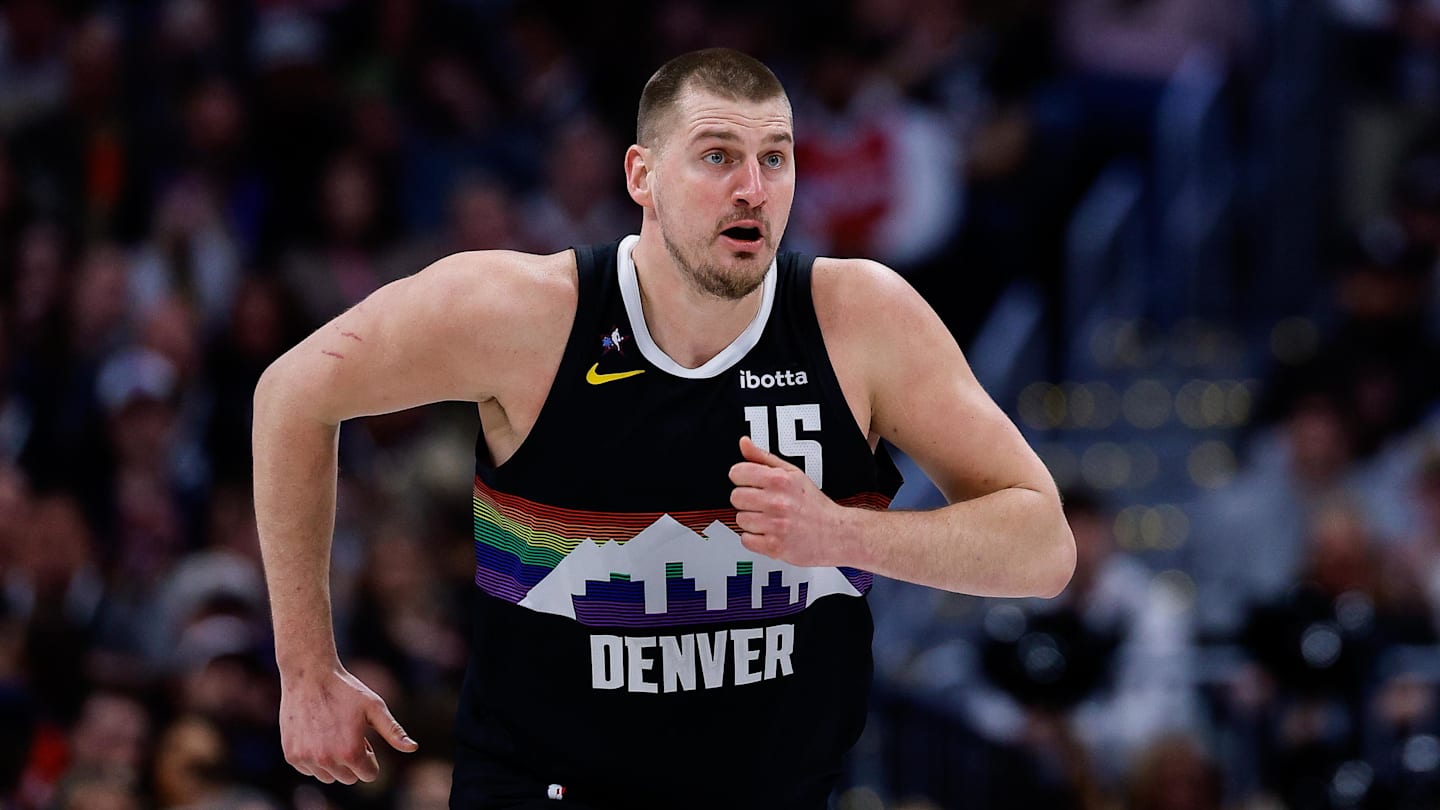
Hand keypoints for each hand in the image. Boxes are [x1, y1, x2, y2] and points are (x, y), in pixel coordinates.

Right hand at [279, 664, 418, 783]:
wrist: (309, 675)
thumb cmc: (346, 689)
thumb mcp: (375, 707)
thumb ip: (393, 731)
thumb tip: (413, 748)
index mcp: (351, 752)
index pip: (368, 775)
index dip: (370, 756)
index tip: (364, 738)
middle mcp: (327, 760)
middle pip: (348, 778)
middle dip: (352, 760)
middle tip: (347, 733)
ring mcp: (306, 759)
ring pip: (328, 777)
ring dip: (333, 762)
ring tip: (332, 733)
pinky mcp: (291, 755)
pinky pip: (309, 770)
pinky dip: (314, 758)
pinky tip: (316, 735)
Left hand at [728, 435, 851, 566]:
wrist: (835, 533)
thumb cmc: (813, 504)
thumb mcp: (792, 473)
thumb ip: (763, 457)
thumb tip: (744, 443)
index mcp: (780, 480)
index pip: (737, 472)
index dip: (742, 478)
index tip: (749, 483)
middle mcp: (777, 501)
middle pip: (735, 497)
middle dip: (746, 500)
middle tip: (762, 504)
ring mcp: (775, 525)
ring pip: (739, 519)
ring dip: (751, 521)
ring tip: (768, 519)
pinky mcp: (774, 546)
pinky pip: (746, 540)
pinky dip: (754, 539)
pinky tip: (768, 533)